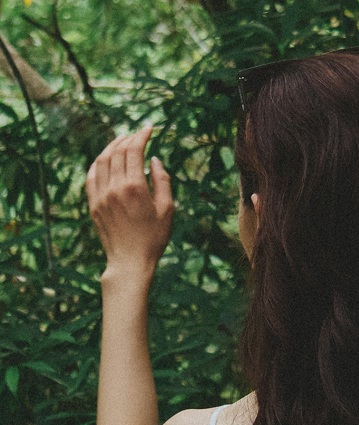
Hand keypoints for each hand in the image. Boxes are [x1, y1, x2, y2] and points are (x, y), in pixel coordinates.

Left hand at [87, 124, 173, 275]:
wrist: (130, 262)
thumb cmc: (153, 238)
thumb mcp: (167, 210)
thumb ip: (162, 182)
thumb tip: (154, 160)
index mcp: (134, 187)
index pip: (134, 150)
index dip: (141, 136)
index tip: (149, 129)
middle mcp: (114, 187)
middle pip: (117, 151)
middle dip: (128, 139)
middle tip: (137, 135)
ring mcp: (101, 195)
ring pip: (102, 160)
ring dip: (111, 147)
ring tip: (120, 142)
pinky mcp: (93, 204)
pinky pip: (91, 175)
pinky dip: (98, 163)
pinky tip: (105, 160)